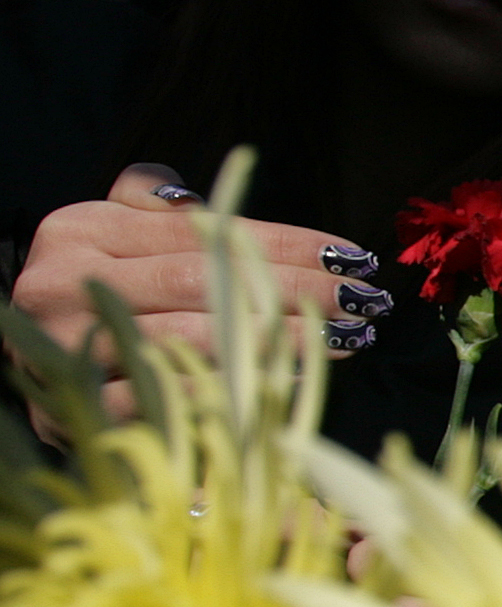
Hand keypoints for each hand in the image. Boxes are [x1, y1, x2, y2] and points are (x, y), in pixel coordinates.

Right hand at [11, 166, 387, 426]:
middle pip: (204, 282)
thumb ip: (150, 201)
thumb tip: (206, 201)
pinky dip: (235, 386)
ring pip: (193, 337)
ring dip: (280, 339)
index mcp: (81, 230)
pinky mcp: (83, 404)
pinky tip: (290, 379)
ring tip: (348, 338)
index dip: (283, 243)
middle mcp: (69, 282)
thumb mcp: (107, 232)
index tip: (350, 255)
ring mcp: (73, 345)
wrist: (23, 358)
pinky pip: (173, 394)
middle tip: (363, 300)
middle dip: (294, 290)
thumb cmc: (90, 289)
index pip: (201, 231)